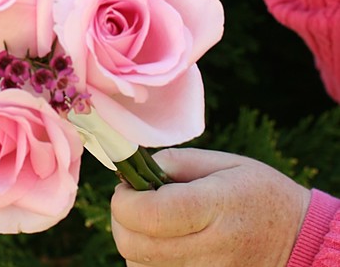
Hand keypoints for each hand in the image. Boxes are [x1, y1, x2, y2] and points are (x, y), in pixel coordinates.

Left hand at [111, 148, 310, 266]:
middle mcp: (210, 249)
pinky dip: (147, 262)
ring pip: (138, 266)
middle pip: (135, 245)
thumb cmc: (259, 193)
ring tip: (154, 221)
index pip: (150, 214)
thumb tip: (138, 170)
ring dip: (133, 241)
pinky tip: (164, 244)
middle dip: (121, 218)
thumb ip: (178, 163)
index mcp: (215, 207)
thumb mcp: (225, 163)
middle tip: (133, 200)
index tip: (127, 185)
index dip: (124, 200)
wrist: (297, 242)